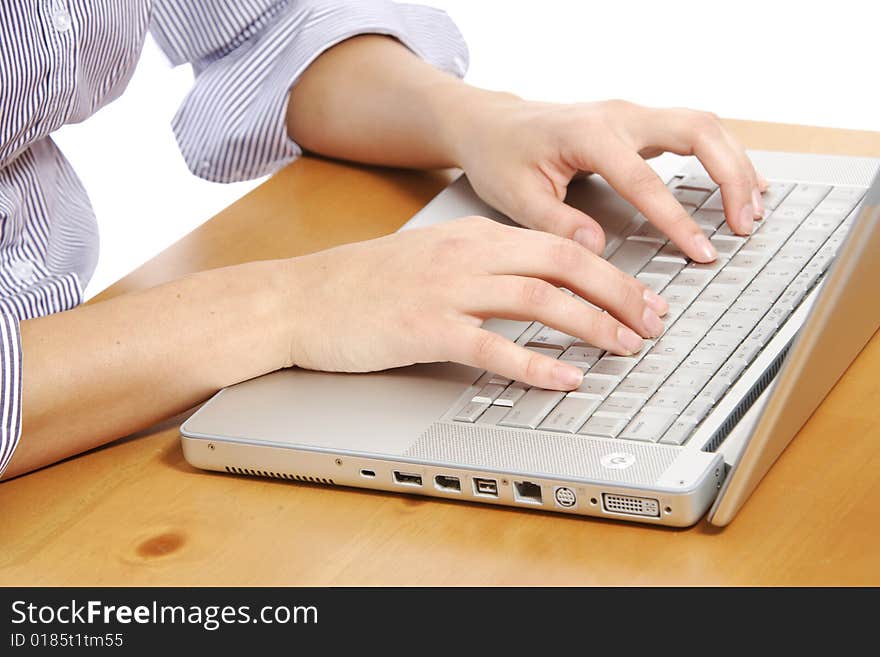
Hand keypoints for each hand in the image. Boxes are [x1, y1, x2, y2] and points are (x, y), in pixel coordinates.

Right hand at [283, 216, 668, 389]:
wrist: (299, 298)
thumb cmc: (361, 284)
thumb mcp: (430, 257)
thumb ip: (480, 265)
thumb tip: (532, 287)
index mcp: (472, 235)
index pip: (559, 243)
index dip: (611, 271)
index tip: (641, 297)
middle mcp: (467, 255)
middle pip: (564, 263)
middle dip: (619, 293)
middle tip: (653, 322)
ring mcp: (446, 291)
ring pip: (540, 299)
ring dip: (592, 324)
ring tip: (625, 347)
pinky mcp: (425, 329)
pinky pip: (495, 347)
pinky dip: (537, 364)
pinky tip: (565, 378)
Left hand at [449, 97, 766, 260]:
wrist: (492, 124)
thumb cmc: (501, 155)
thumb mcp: (517, 196)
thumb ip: (557, 224)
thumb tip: (597, 250)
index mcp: (589, 135)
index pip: (646, 181)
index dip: (678, 220)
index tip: (701, 250)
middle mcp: (618, 116)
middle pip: (698, 131)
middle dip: (731, 176)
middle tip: (746, 222)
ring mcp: (631, 116)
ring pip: (704, 125)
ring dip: (735, 163)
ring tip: (755, 206)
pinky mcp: (636, 124)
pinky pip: (692, 131)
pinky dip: (722, 155)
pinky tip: (739, 181)